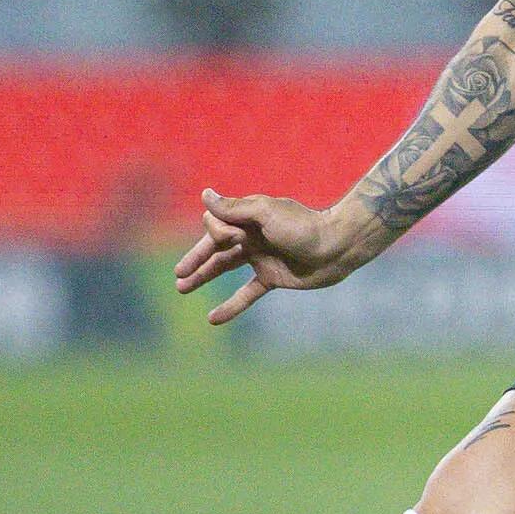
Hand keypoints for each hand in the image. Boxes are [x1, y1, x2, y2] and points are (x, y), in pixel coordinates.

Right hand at [172, 189, 380, 325]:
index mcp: (249, 217)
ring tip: (182, 289)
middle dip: (195, 261)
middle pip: (215, 248)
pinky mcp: (272, 278)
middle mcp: (252, 236)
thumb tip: (205, 194)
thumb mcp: (266, 213)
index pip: (217, 225)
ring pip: (225, 268)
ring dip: (204, 278)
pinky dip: (231, 306)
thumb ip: (235, 208)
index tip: (232, 238)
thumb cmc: (303, 227)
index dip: (216, 233)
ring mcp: (261, 258)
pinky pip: (246, 294)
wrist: (337, 248)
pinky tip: (213, 319)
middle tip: (177, 276)